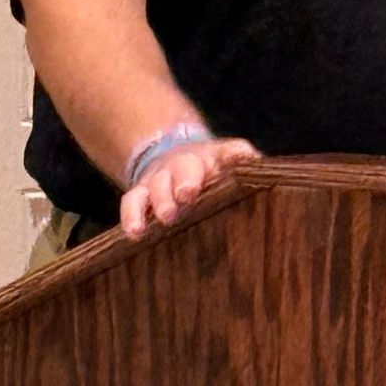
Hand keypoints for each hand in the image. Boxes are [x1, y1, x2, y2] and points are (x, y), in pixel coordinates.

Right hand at [120, 136, 260, 238]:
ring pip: (157, 184)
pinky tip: (135, 233)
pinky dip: (132, 216)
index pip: (228, 152)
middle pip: (185, 168)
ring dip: (161, 200)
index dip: (234, 155)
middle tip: (188, 194)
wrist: (173, 158)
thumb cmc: (209, 172)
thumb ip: (241, 163)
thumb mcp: (228, 165)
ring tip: (166, 218)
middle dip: (186, 180)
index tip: (240, 159)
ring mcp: (160, 177)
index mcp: (214, 157)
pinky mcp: (141, 193)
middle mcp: (185, 163)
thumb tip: (253, 160)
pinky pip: (132, 201)